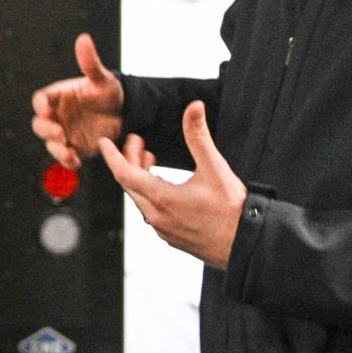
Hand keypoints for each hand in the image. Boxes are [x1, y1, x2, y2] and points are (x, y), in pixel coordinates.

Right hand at [29, 34, 124, 166]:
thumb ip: (90, 63)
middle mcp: (58, 115)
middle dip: (46, 130)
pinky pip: (66, 156)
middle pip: (40, 124)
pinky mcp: (75, 147)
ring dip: (56, 149)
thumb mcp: (101, 78)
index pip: (41, 100)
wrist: (123, 112)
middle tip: (59, 133)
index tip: (46, 109)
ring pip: (50, 143)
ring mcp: (65, 133)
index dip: (41, 105)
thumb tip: (84, 39)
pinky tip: (77, 161)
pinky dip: (68, 161)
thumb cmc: (109, 92)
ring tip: (69, 153)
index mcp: (59, 97)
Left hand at [99, 101, 246, 268]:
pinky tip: (161, 184)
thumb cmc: (232, 209)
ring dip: (140, 177)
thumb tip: (193, 107)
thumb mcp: (215, 168)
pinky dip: (149, 194)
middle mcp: (157, 217)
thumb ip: (199, 136)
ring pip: (140, 199)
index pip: (124, 174)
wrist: (248, 244)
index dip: (112, 156)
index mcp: (162, 199)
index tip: (104, 143)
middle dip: (129, 160)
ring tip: (149, 159)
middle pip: (130, 185)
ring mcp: (163, 230)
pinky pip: (151, 212)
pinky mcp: (171, 236)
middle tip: (136, 141)